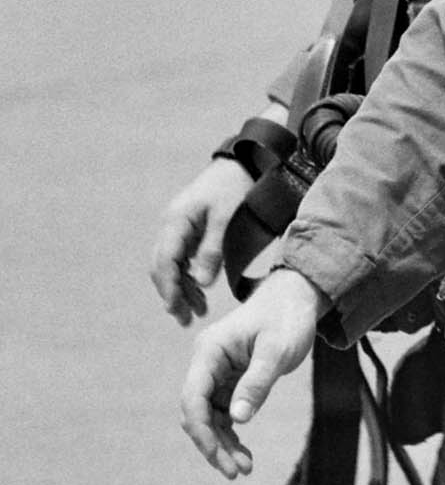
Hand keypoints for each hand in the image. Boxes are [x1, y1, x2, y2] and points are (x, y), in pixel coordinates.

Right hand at [150, 160, 257, 323]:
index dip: (169, 287)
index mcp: (176, 220)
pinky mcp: (189, 230)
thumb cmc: (235, 188)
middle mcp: (171, 225)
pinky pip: (181, 259)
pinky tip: (200, 294)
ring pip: (171, 265)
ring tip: (197, 313)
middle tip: (185, 320)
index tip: (176, 309)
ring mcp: (178, 227)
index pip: (164, 260)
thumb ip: (213, 250)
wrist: (242, 163)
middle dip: (172, 294)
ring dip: (181, 289)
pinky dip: (188, 278)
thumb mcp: (227, 219)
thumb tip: (203, 284)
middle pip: (162, 266)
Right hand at [180, 269, 323, 477]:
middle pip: (197, 412)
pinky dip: (232, 435)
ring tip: (244, 470)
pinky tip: (244, 455)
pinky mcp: (229, 382)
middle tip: (235, 473)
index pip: (193, 397)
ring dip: (223, 445)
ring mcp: (216, 374)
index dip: (201, 430)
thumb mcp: (277, 351)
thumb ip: (257, 383)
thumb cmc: (287, 319)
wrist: (296, 300)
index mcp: (209, 351)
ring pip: (210, 418)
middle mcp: (206, 363)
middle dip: (212, 444)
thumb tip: (238, 420)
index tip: (217, 456)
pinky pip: (223, 414)